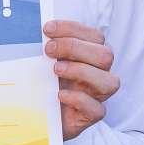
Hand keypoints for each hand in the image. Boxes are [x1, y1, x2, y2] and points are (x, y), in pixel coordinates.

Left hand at [43, 21, 119, 140]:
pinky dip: (78, 99)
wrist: (39, 115)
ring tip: (55, 70)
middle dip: (75, 48)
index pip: (94, 36)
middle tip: (48, 50)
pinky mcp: (92, 115)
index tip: (47, 29)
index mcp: (91, 55)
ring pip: (110, 82)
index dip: (72, 29)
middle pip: (105, 55)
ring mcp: (98, 95)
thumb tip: (33, 31)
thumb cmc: (44, 83)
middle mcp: (99, 73)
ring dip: (81, 71)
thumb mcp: (44, 62)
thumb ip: (46, 48)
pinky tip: (59, 94)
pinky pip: (97, 109)